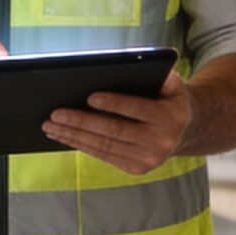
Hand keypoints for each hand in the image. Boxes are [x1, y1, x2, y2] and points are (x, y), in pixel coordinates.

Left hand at [45, 68, 194, 172]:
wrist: (185, 131)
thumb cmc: (169, 99)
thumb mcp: (173, 84)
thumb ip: (159, 75)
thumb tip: (133, 65)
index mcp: (171, 117)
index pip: (137, 110)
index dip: (114, 103)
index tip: (89, 97)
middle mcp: (161, 142)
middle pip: (114, 131)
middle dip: (82, 122)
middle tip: (55, 113)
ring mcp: (148, 159)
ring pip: (104, 146)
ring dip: (73, 136)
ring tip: (50, 125)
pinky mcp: (136, 168)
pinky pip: (104, 156)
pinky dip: (81, 145)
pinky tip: (63, 136)